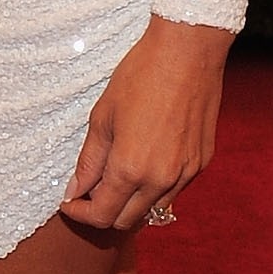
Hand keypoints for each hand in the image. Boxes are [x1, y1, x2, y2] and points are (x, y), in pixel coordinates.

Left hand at [62, 14, 230, 232]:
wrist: (188, 52)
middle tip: (89, 189)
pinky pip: (174, 190)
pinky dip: (155, 187)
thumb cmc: (141, 76)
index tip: (71, 202)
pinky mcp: (201, 162)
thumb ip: (89, 161)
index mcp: (131, 169)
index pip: (102, 216)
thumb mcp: (102, 117)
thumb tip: (75, 190)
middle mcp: (161, 180)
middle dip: (104, 211)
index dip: (80, 213)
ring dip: (131, 202)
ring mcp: (186, 173)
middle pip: (127, 221)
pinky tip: (145, 161)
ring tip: (117, 175)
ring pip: (153, 209)